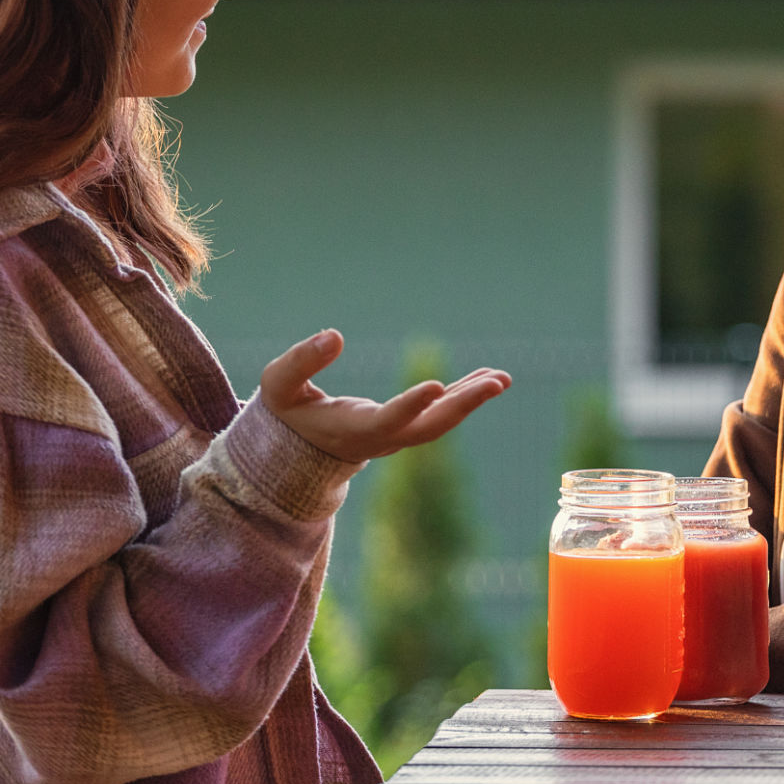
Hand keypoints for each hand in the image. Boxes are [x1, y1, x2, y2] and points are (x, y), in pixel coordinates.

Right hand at [258, 329, 509, 463]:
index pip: (387, 421)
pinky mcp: (406, 428)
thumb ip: (302, 361)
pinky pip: (441, 414)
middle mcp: (382, 439)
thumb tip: (334, 335)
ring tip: (502, 378)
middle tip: (496, 383)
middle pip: (429, 428)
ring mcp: (397, 437)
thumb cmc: (288, 410)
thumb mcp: (280, 385)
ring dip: (472, 400)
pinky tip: (489, 379)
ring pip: (441, 423)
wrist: (297, 448)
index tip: (436, 386)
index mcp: (352, 430)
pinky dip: (464, 396)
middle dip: (463, 406)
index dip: (411, 405)